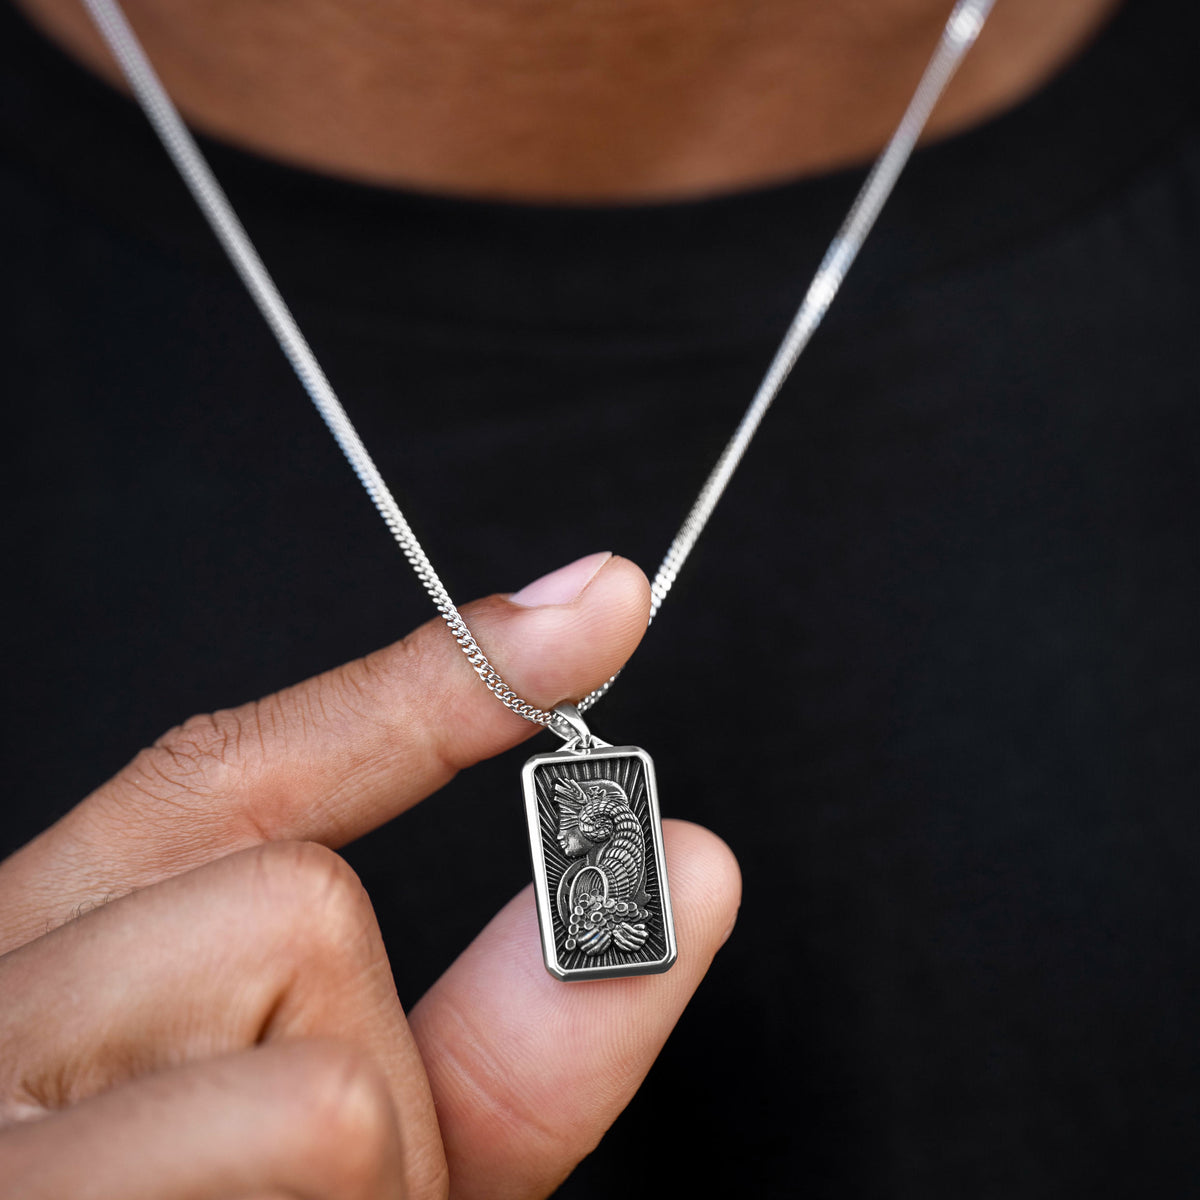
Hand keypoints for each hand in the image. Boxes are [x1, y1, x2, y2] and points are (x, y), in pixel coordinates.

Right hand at [0, 553, 739, 1198]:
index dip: (427, 682)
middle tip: (273, 1187)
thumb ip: (501, 1028)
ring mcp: (7, 1145)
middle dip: (361, 1077)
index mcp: (56, 962)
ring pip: (321, 1092)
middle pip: (293, 916)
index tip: (596, 605)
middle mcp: (1, 1016)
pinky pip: (313, 1156)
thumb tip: (686, 868)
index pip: (241, 772)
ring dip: (358, 1193)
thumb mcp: (340, 1158)